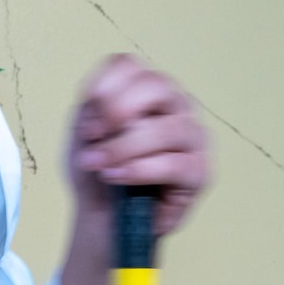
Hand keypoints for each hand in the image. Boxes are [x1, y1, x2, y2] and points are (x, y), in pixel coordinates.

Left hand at [65, 54, 211, 237]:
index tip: (85, 120)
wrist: (106, 218)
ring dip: (123, 147)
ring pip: (165, 129)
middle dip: (118, 109)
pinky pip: (174, 164)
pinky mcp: (200, 171)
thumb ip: (90, 113)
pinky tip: (117, 177)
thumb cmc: (98, 172)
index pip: (128, 65)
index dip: (103, 89)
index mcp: (145, 90)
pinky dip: (139, 170)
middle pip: (156, 85)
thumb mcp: (82, 137)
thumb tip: (102, 108)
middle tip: (94, 137)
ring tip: (100, 166)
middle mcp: (175, 104)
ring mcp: (193, 136)